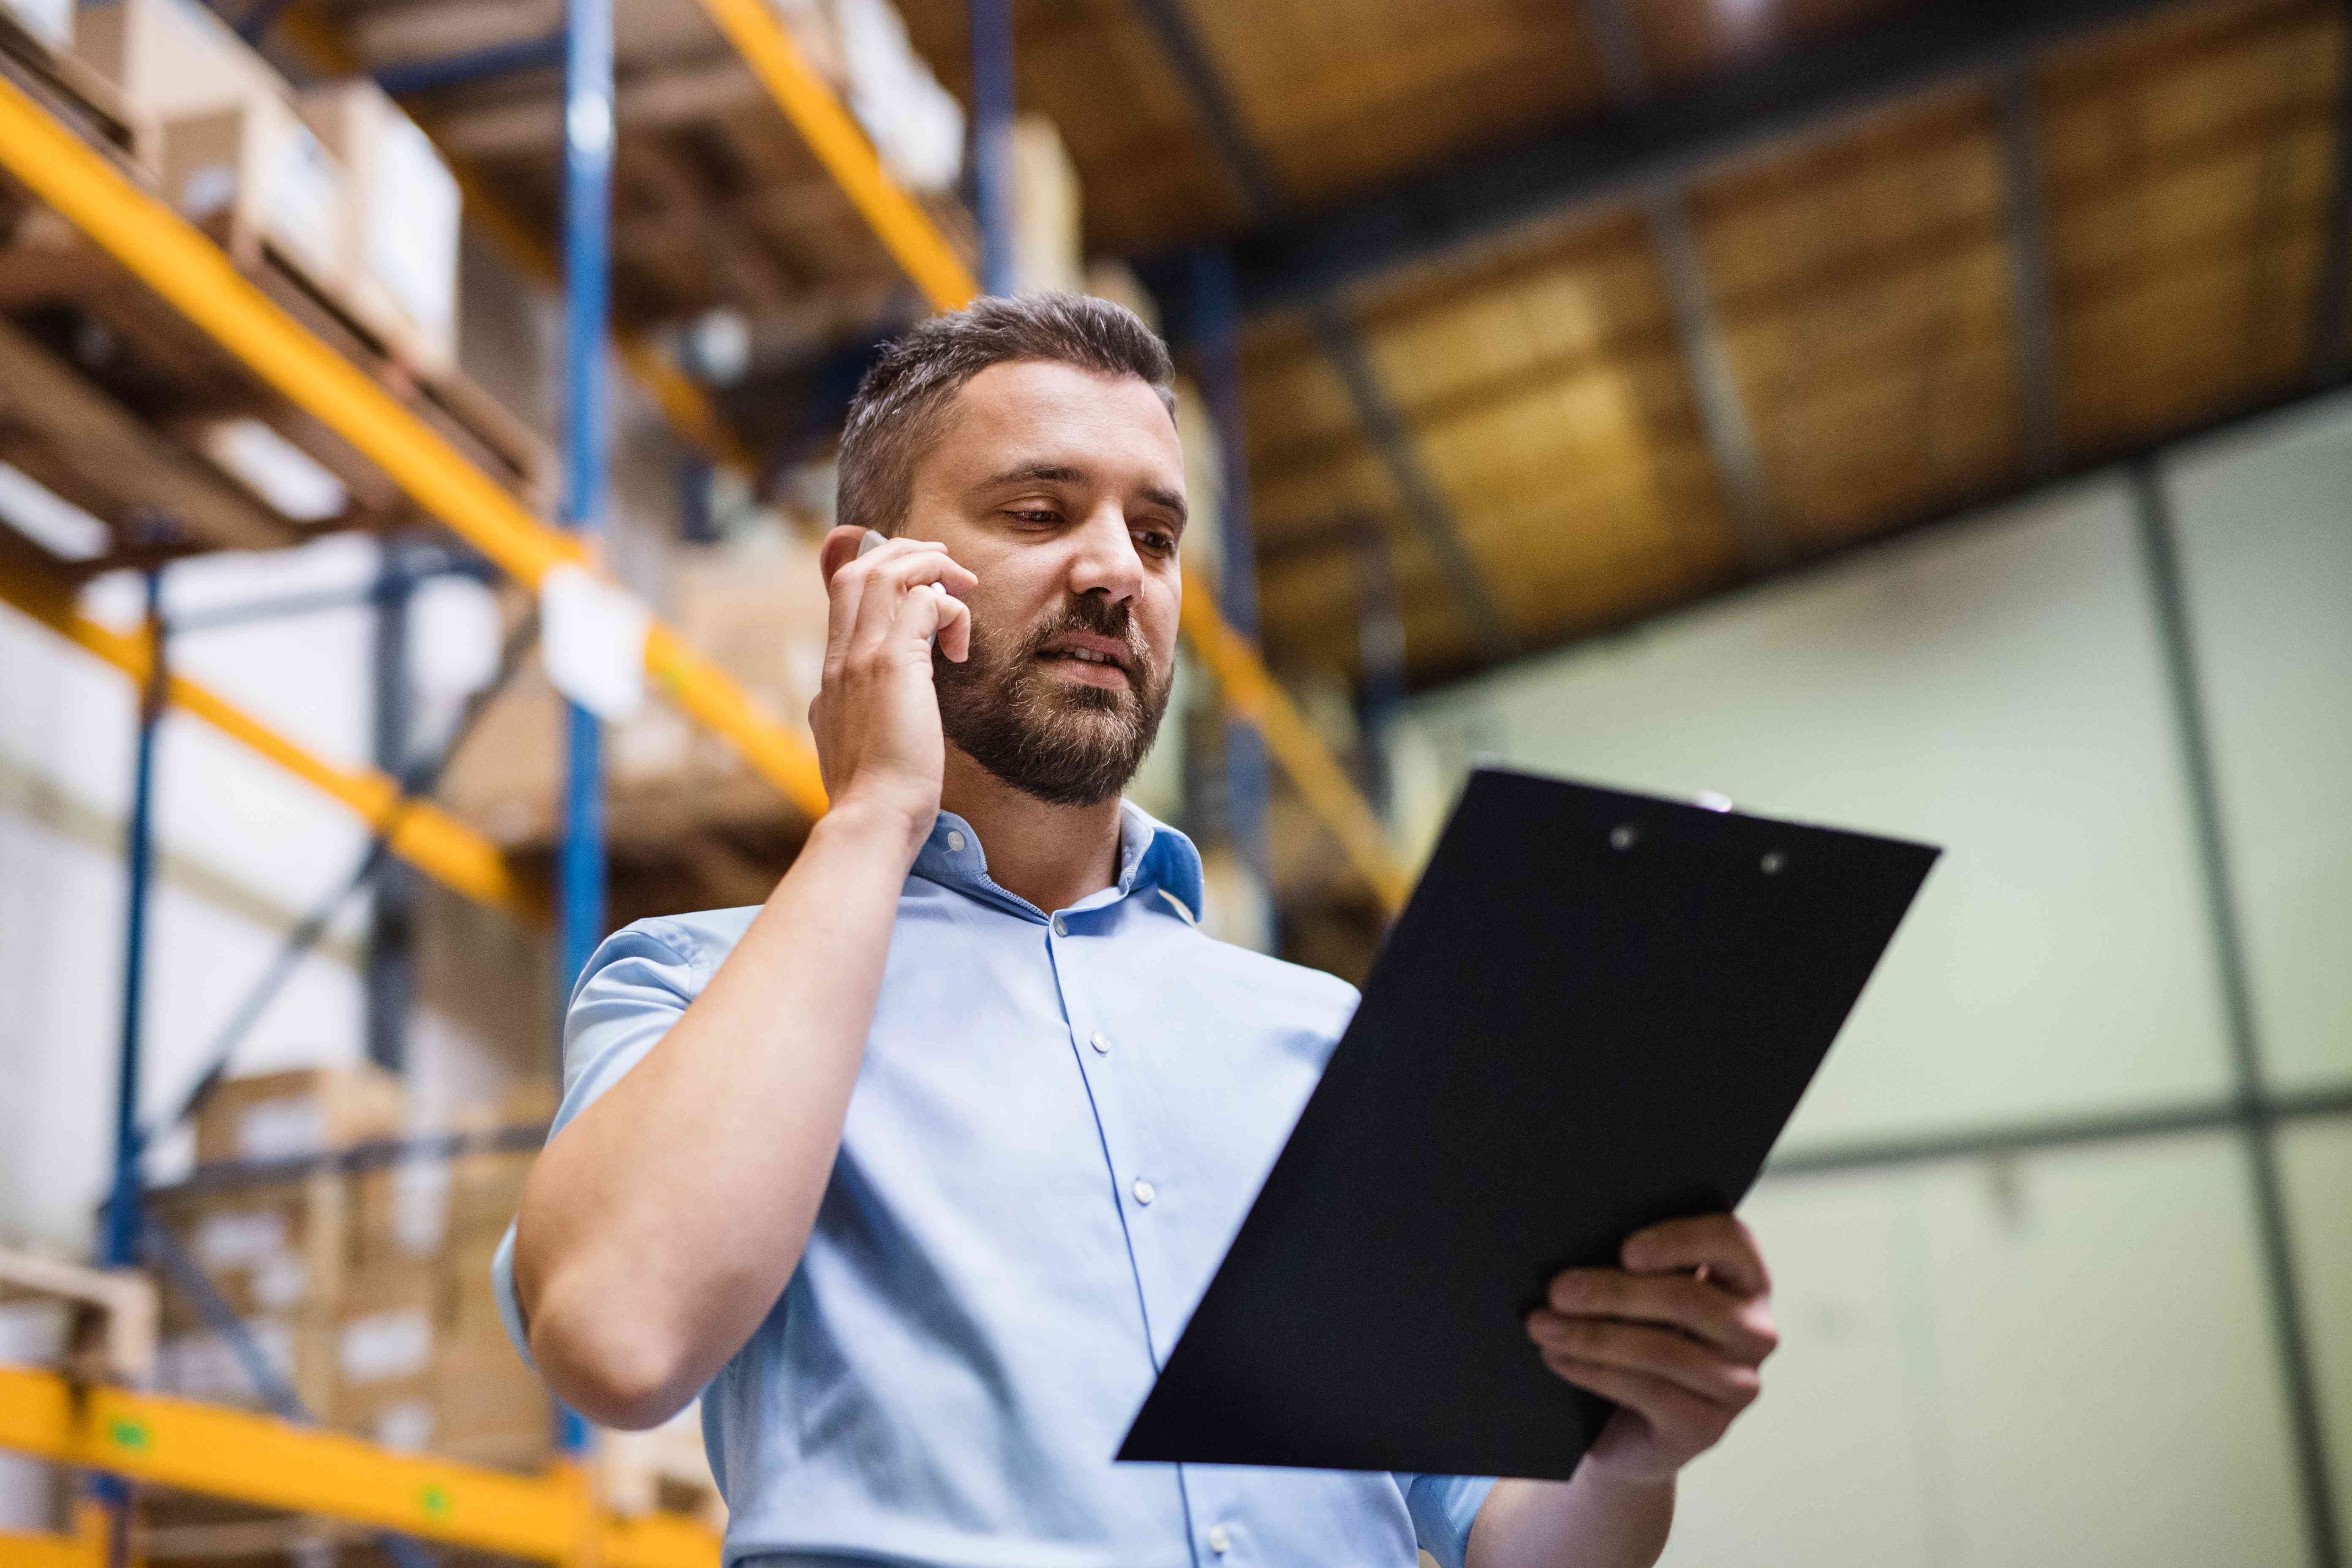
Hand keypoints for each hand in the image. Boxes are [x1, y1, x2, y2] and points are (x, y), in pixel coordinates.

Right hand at [808, 525, 975, 850]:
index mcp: (831, 674)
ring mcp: (862, 657)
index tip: (914, 577)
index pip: (842, 594)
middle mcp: (841, 657)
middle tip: (943, 562)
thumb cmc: (874, 795)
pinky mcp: (894, 665)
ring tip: (962, 583)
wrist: (872, 820)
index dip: (875, 568)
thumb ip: (847, 711)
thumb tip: (849, 702)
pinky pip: (925, 603)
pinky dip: (950, 610)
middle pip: (859, 570)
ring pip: (887, 574)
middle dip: (903, 552)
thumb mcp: (851, 743)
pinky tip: (962, 648)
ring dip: (929, 568)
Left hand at [1524, 1214, 1776, 1483]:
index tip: (1625, 1250)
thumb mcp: (1639, 1295)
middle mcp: (1755, 1331)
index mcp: (1745, 1278)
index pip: (1731, 1239)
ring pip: (1664, 1351)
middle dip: (1614, 1293)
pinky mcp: (1708, 1427)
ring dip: (1593, 1336)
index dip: (1681, 1241)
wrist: (1631, 1426)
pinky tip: (1557, 1358)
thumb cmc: (1633, 1334)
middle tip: (1557, 1290)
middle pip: (1688, 1299)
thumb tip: (1574, 1253)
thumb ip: (1630, 1268)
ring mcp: (1738, 1384)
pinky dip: (1594, 1372)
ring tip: (1542, 1326)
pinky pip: (1648, 1392)